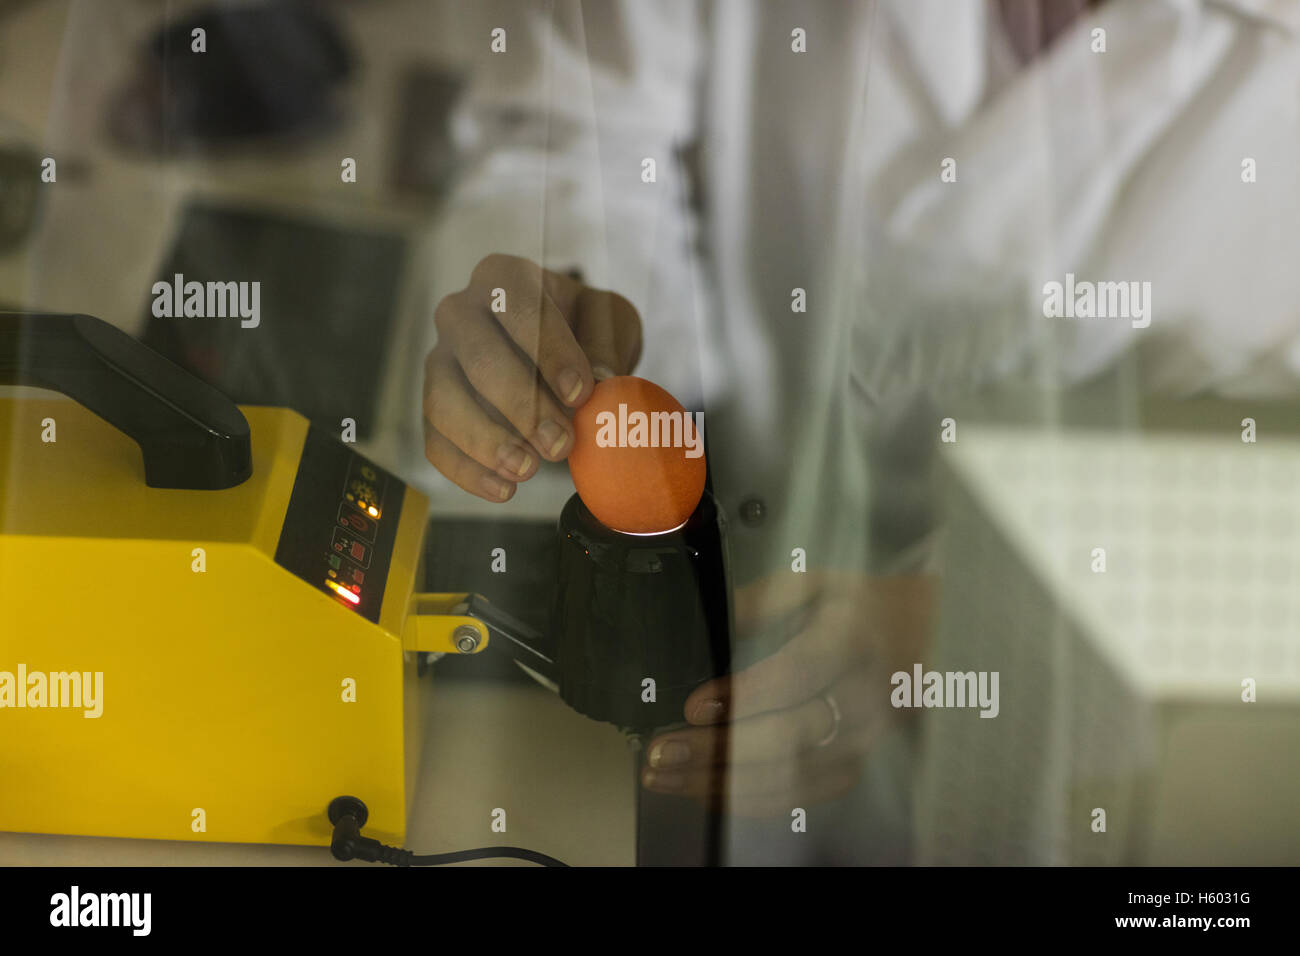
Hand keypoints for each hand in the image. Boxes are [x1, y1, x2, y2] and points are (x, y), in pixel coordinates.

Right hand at [423, 254, 641, 500]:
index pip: (519, 308)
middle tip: (560, 443)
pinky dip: (466, 471)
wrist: (555, 353)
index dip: (549, 352)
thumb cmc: (580, 329)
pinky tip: (503, 489)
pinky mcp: (434, 409)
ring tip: (528, 470)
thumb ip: (606, 342)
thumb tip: (600, 379)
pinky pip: (435, 442)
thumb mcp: (608, 320)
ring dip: (486, 441)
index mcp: (504, 278)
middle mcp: (461, 313)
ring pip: (443, 401)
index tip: (580, 394)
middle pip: (478, 357)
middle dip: (521, 405)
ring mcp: (440, 361)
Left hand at [641, 571, 934, 816]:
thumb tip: (704, 626)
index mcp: (850, 640)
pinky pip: (798, 798)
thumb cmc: (855, 609)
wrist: (920, 640)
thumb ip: (757, 603)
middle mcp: (862, 698)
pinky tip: (703, 790)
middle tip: (660, 753)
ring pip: (790, 779)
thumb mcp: (811, 586)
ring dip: (721, 784)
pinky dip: (746, 800)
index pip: (797, 676)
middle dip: (717, 751)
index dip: (743, 696)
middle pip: (789, 737)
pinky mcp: (853, 768)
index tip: (693, 707)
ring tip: (665, 777)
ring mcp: (861, 742)